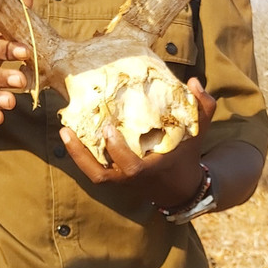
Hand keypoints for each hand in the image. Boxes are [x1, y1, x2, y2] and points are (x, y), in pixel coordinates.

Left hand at [61, 78, 216, 204]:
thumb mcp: (200, 130)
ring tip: (64, 131)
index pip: (131, 167)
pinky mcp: (115, 178)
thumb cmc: (188, 154)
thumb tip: (193, 80)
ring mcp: (122, 180)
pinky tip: (71, 135)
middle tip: (70, 129)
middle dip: (83, 155)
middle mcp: (132, 178)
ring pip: (93, 174)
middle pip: (101, 175)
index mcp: (151, 168)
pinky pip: (94, 170)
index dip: (117, 150)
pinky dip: (81, 156)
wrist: (180, 187)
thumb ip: (203, 106)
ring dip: (76, 155)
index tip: (108, 126)